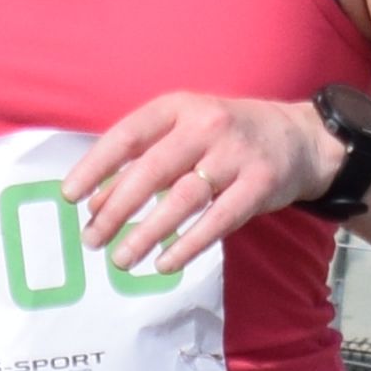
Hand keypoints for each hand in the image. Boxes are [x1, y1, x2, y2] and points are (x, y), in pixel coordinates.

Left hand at [68, 91, 339, 273]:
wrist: (299, 137)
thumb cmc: (225, 137)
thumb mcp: (183, 132)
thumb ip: (142, 160)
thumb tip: (95, 202)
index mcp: (179, 107)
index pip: (128, 135)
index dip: (96, 166)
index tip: (70, 196)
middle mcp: (207, 125)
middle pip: (152, 171)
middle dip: (117, 209)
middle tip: (92, 239)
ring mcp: (236, 154)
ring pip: (182, 198)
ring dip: (147, 232)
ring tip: (121, 259)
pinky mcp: (260, 184)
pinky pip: (218, 220)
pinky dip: (188, 245)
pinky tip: (164, 263)